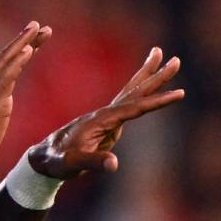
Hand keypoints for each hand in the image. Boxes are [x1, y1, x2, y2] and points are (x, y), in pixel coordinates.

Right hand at [0, 21, 50, 169]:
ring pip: (7, 60)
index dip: (14, 49)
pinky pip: (8, 75)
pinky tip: (28, 50)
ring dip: (24, 43)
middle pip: (4, 56)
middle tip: (38, 25)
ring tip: (39, 30)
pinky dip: (18, 61)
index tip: (30, 40)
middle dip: (22, 39)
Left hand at [27, 46, 183, 178]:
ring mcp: (104, 117)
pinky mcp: (105, 123)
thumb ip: (93, 162)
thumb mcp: (73, 164)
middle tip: (175, 59)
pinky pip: (126, 104)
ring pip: (130, 93)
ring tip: (160, 56)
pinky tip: (146, 90)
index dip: (156, 102)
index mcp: (100, 120)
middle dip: (155, 77)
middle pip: (134, 91)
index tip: (179, 94)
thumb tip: (114, 165)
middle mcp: (103, 114)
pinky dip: (138, 93)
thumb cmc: (56, 161)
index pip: (134, 108)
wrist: (41, 158)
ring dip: (147, 76)